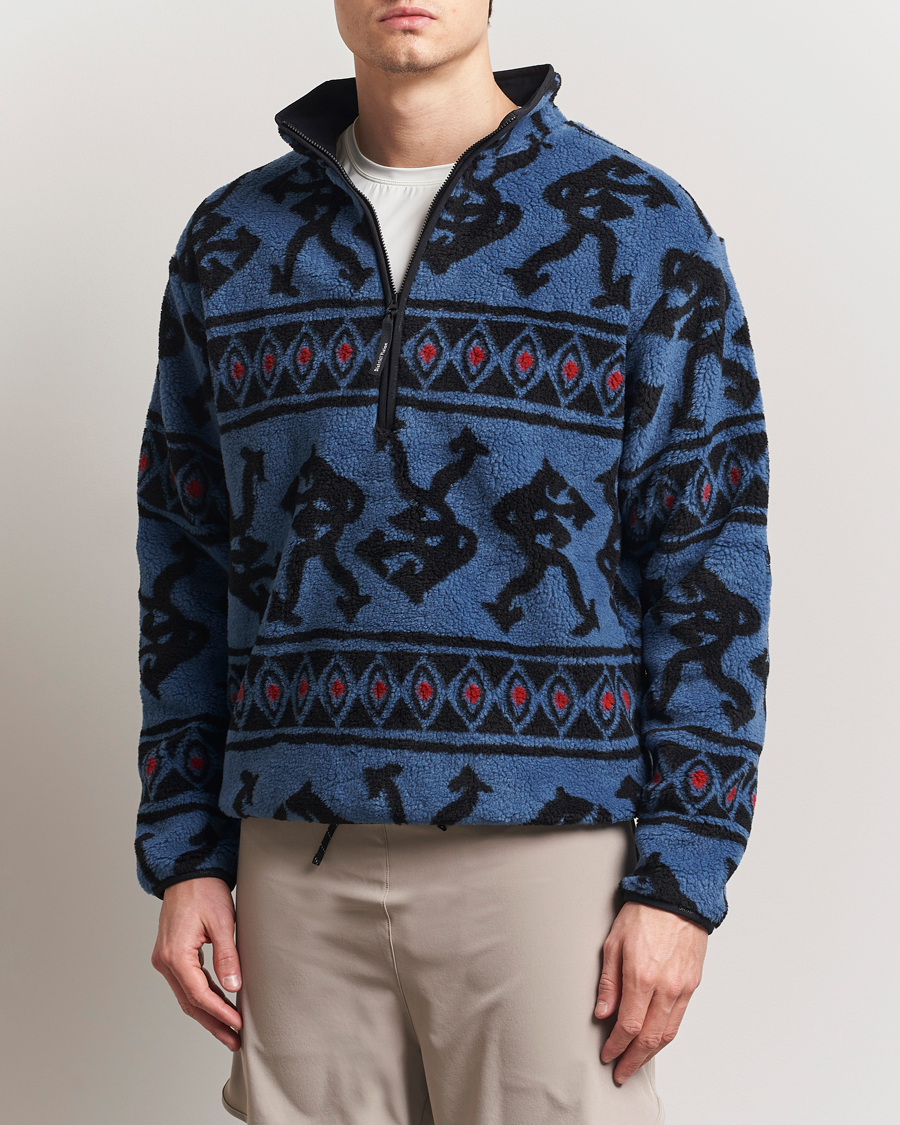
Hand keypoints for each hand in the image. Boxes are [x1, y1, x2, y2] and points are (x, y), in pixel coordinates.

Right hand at [150, 876, 242, 1050]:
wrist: (188, 871)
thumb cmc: (204, 891)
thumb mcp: (222, 922)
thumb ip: (227, 956)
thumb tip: (233, 987)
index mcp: (175, 955)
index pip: (198, 994)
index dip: (219, 1012)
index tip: (238, 1024)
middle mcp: (165, 961)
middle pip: (190, 1002)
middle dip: (213, 1023)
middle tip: (234, 1040)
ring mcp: (165, 960)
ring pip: (187, 996)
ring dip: (208, 1014)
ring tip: (229, 1031)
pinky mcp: (171, 956)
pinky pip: (186, 984)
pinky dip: (202, 998)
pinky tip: (219, 1006)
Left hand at [595, 901, 707, 1083]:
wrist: (677, 896)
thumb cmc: (643, 914)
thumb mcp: (613, 943)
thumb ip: (609, 982)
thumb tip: (603, 1013)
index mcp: (642, 976)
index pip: (629, 1025)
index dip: (616, 1045)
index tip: (608, 1054)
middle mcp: (665, 987)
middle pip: (650, 1038)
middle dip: (633, 1059)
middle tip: (621, 1071)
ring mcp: (682, 988)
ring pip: (667, 1034)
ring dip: (650, 1054)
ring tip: (636, 1062)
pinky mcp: (692, 985)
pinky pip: (679, 1019)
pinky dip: (666, 1036)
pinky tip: (655, 1041)